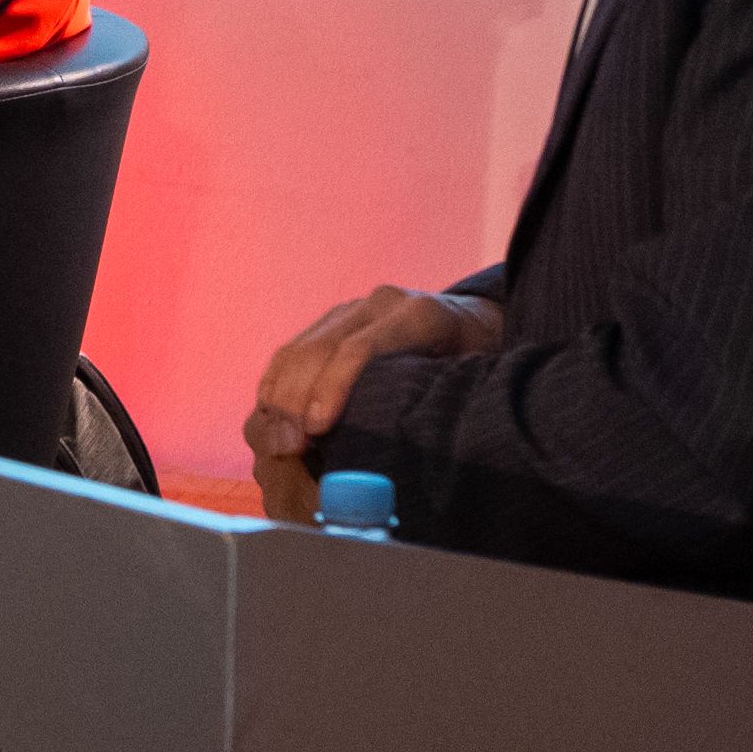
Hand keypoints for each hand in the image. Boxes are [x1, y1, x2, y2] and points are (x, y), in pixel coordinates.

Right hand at [244, 286, 499, 518]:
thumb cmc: (482, 363)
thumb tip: (405, 446)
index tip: (316, 429)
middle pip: (319, 349)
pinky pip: (290, 352)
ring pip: (297, 349)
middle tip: (287, 445)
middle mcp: (379, 305)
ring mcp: (351, 310)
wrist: (478, 324)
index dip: (332, 388)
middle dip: (295, 399)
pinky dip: (274, 386)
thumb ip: (444, 400)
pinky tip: (271, 417)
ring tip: (277, 440)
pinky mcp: (332, 322)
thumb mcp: (479, 380)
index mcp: (420, 315)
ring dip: (278, 397)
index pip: (361, 349)